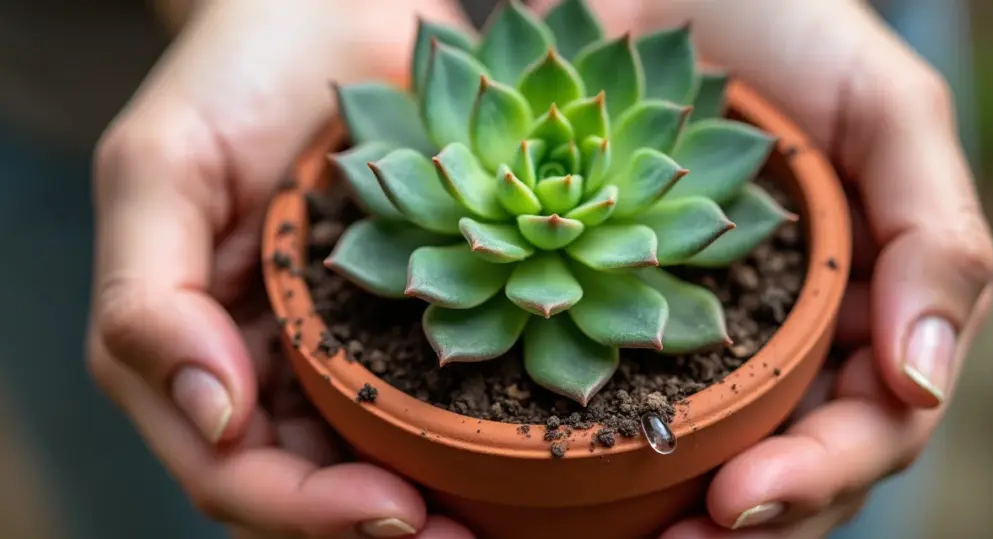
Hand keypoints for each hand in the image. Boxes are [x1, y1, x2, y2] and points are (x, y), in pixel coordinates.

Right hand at [86, 1, 475, 536]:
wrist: (328, 12)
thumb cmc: (231, 78)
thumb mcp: (160, 171)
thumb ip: (148, 300)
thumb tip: (212, 422)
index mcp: (189, 352)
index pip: (234, 472)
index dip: (306, 511)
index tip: (400, 513)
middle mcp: (262, 368)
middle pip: (307, 490)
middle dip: (378, 525)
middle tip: (468, 538)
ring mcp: (333, 350)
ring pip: (371, 462)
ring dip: (430, 500)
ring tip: (501, 519)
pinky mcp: (402, 319)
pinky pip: (426, 397)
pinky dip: (462, 436)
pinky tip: (515, 450)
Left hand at [532, 0, 992, 536]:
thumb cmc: (787, 25)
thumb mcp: (885, 108)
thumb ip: (934, 233)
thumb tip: (920, 378)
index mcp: (865, 301)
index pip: (870, 423)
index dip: (816, 475)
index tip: (737, 498)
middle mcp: (787, 330)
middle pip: (789, 458)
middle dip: (744, 515)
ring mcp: (703, 326)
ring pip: (706, 445)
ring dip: (671, 505)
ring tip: (617, 534)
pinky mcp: (620, 303)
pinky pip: (617, 387)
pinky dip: (601, 440)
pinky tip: (555, 472)